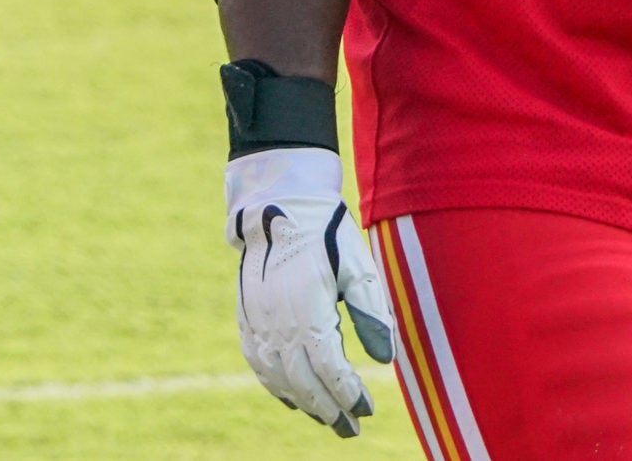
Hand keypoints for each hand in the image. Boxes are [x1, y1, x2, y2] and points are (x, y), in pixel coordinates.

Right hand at [226, 148, 395, 437]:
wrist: (278, 203)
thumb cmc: (327, 231)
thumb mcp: (359, 266)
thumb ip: (372, 313)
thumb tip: (384, 359)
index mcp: (309, 312)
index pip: (331, 370)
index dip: (349, 395)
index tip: (368, 411)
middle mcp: (279, 324)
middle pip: (304, 383)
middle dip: (329, 410)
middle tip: (350, 428)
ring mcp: (258, 323)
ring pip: (279, 379)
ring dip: (303, 403)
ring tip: (327, 417)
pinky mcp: (247, 317)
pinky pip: (258, 363)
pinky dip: (275, 386)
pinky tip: (291, 397)